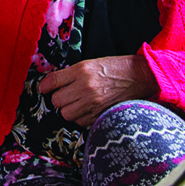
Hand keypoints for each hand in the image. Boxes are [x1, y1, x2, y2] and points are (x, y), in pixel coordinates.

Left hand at [39, 55, 156, 125]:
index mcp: (81, 70)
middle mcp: (84, 87)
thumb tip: (54, 84)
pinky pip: (80, 122)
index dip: (45, 86)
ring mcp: (93, 103)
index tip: (43, 88)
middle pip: (56, 101)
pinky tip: (87, 110)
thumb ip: (72, 74)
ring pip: (66, 114)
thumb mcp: (91, 63)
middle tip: (65, 95)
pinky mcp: (101, 114)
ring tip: (76, 103)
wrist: (141, 76)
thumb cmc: (116, 68)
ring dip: (68, 110)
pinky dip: (80, 118)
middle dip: (58, 99)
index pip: (53, 81)